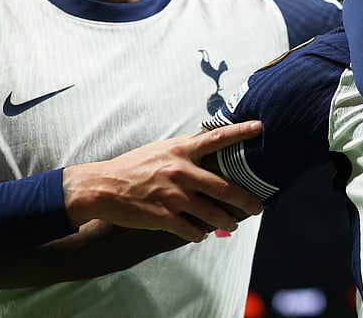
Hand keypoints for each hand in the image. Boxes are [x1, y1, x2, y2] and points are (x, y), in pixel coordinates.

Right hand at [61, 121, 265, 242]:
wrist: (102, 187)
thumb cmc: (134, 166)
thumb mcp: (162, 149)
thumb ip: (187, 148)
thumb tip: (211, 141)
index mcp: (181, 150)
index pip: (217, 138)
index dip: (240, 132)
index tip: (260, 128)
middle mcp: (180, 171)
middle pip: (223, 186)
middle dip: (245, 200)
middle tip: (258, 207)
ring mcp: (172, 195)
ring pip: (210, 213)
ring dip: (226, 222)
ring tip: (233, 225)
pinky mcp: (162, 216)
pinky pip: (190, 230)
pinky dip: (199, 234)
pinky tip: (201, 234)